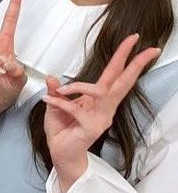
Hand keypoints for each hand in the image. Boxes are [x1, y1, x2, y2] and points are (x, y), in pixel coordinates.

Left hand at [43, 34, 160, 190]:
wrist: (61, 153)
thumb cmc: (62, 130)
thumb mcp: (55, 104)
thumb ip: (56, 91)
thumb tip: (52, 77)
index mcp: (99, 98)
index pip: (115, 74)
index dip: (125, 57)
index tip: (136, 40)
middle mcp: (105, 107)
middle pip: (123, 81)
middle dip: (134, 62)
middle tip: (142, 46)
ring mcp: (101, 117)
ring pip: (100, 91)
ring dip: (78, 86)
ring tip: (61, 89)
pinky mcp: (91, 127)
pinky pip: (75, 108)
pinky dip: (59, 102)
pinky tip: (49, 101)